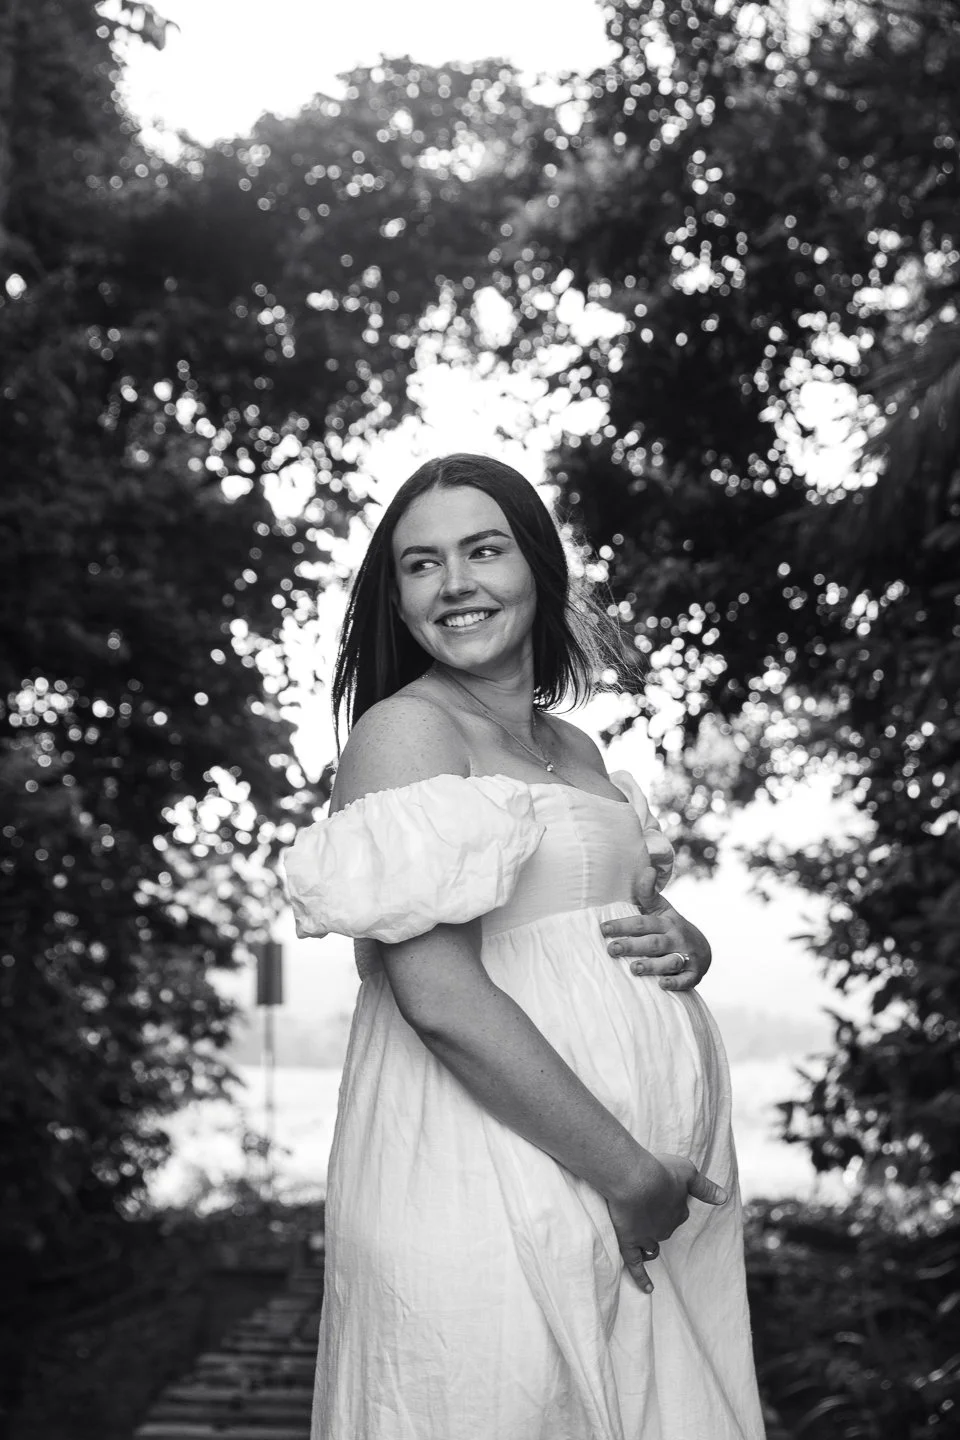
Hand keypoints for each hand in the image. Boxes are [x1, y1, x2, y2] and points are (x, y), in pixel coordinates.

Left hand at [600, 871, 710, 991]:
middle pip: (654, 943)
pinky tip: (661, 984)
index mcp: (666, 922)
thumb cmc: (672, 928)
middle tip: (612, 949)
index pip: (643, 923)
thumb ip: (649, 894)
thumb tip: (647, 869)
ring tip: (634, 969)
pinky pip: (686, 980)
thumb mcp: (663, 910)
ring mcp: (686, 957)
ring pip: (670, 962)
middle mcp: (677, 939)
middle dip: (633, 946)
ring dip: (652, 965)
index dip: (623, 925)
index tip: (603, 929)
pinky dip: (675, 983)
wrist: (703, 949)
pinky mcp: (694, 974)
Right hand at [606, 1152, 726, 1292]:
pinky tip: (648, 1289)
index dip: (670, 1203)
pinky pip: (635, 1266)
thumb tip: (724, 1198)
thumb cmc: (661, 1171)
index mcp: (679, 1212)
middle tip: (648, 1208)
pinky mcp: (629, 1243)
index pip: (679, 1212)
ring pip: (652, 1248)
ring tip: (647, 1245)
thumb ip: (705, 1187)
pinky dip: (642, 1278)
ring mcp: (647, 1238)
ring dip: (652, 1247)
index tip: (663, 1194)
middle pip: (665, 1229)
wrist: (635, 1180)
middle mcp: (666, 1229)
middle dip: (659, 1222)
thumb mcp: (689, 1172)